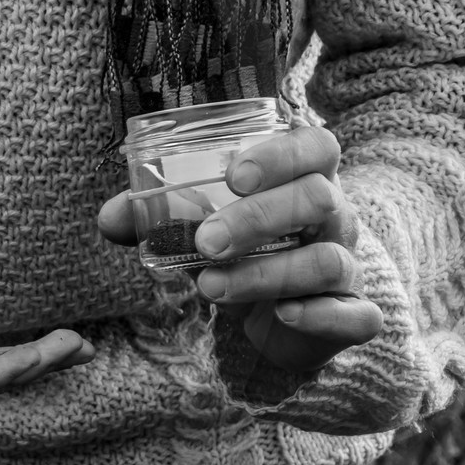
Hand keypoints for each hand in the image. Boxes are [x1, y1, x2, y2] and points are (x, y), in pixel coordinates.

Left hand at [97, 125, 383, 371]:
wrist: (281, 318)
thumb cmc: (243, 253)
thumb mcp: (200, 230)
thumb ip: (156, 220)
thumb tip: (109, 218)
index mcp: (303, 180)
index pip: (315, 146)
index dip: (281, 154)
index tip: (234, 175)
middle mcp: (334, 217)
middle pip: (318, 198)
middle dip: (258, 218)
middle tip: (205, 242)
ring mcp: (348, 266)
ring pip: (327, 260)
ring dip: (266, 274)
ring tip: (210, 287)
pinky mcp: (354, 315)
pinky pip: (355, 315)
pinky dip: (319, 315)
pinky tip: (283, 315)